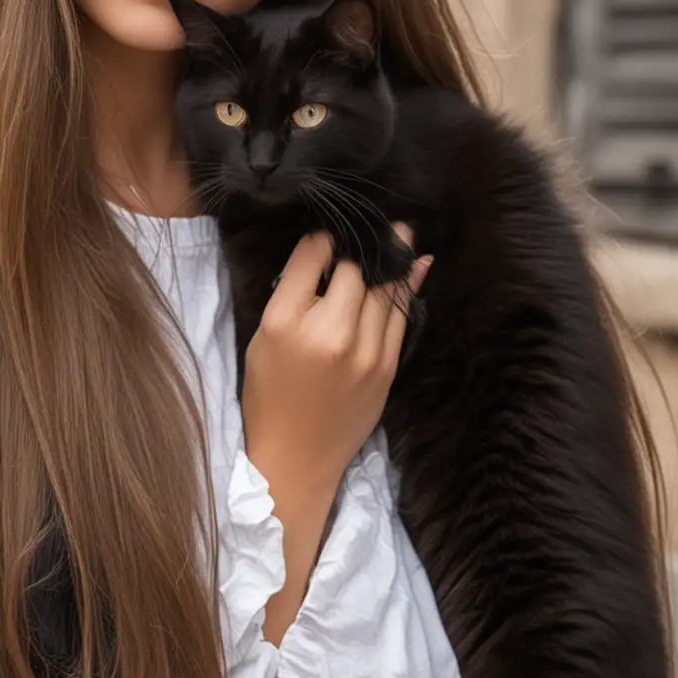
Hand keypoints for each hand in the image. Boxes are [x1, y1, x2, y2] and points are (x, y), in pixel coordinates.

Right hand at [242, 226, 431, 640]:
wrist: (296, 456)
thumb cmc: (269, 394)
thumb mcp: (263, 338)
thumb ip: (292, 292)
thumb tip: (324, 248)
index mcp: (289, 323)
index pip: (314, 257)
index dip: (324, 237)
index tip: (329, 229)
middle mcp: (332, 333)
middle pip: (357, 269)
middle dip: (363, 243)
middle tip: (371, 221)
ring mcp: (367, 352)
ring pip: (386, 288)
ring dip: (392, 257)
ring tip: (398, 229)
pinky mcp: (389, 367)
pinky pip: (403, 315)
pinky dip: (408, 286)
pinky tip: (414, 262)